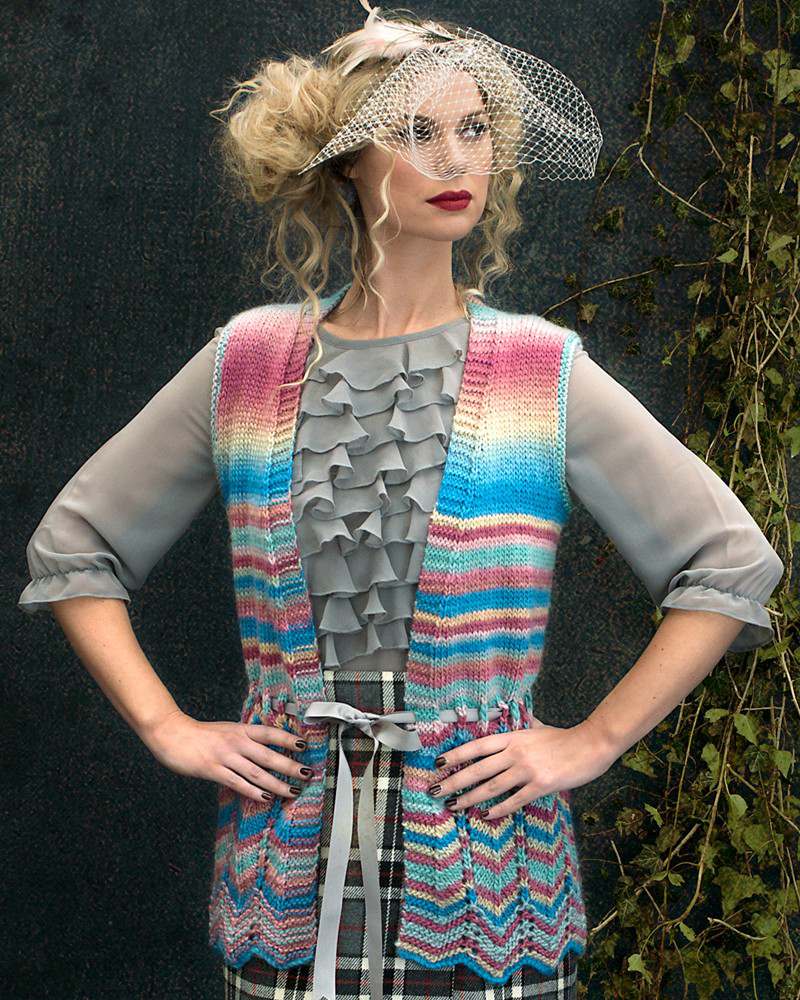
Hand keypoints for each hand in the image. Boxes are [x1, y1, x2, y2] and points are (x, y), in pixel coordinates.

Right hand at [140, 708, 313, 802]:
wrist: (172, 734)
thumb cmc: (201, 734)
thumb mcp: (227, 730)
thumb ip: (244, 738)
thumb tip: (264, 749)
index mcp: (241, 730)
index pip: (270, 733)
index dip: (288, 739)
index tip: (305, 746)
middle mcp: (236, 742)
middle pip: (269, 755)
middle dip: (290, 765)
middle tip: (307, 773)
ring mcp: (225, 756)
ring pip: (257, 772)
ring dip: (277, 783)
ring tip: (293, 791)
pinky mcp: (213, 770)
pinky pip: (238, 783)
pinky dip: (253, 792)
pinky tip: (266, 798)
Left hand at [428, 717, 615, 819]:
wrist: (590, 745)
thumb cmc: (565, 738)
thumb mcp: (539, 728)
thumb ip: (525, 727)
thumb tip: (519, 719)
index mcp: (513, 737)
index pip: (477, 746)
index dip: (457, 754)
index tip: (439, 763)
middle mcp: (516, 752)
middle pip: (478, 768)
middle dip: (454, 780)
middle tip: (436, 789)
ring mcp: (527, 770)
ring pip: (491, 786)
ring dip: (470, 797)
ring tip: (453, 805)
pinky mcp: (540, 785)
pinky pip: (514, 799)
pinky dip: (499, 809)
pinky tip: (485, 815)